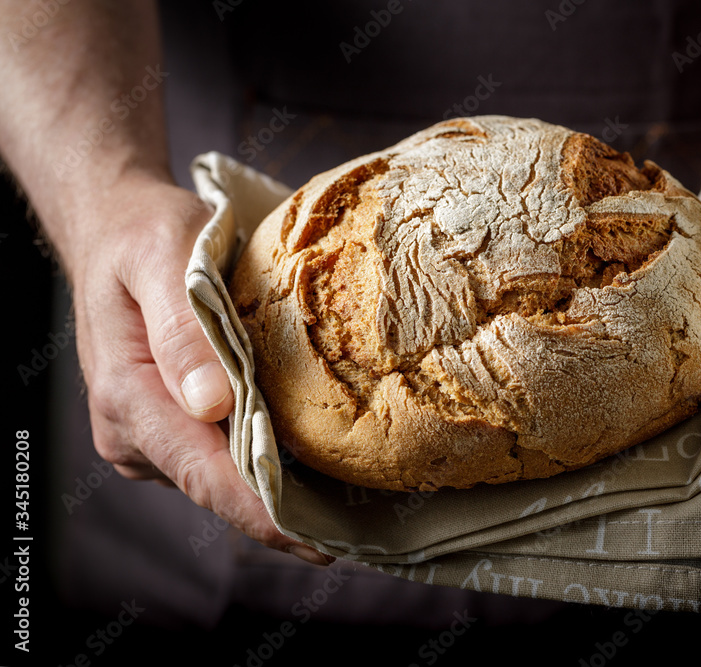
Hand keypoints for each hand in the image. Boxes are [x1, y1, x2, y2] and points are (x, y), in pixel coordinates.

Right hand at [69, 172, 332, 565]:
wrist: (112, 229)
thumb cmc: (142, 235)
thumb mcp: (162, 256)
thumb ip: (182, 328)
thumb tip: (211, 404)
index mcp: (127, 396)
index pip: (204, 475)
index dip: (262, 514)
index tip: (319, 542)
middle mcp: (133, 432)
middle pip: (218, 491)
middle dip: (285, 517)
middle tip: (361, 536)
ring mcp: (149, 438)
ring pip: (221, 481)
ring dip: (279, 494)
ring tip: (351, 509)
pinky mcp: (169, 431)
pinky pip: (220, 459)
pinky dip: (264, 467)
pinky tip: (315, 473)